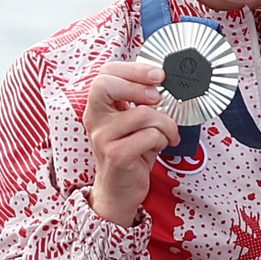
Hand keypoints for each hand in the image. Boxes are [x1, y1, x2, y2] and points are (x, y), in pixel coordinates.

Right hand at [84, 57, 175, 225]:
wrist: (120, 191)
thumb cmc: (131, 153)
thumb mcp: (133, 123)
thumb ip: (140, 102)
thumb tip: (162, 80)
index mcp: (99, 107)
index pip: (105, 73)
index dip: (133, 68)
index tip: (157, 75)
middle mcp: (95, 120)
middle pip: (105, 85)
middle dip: (139, 86)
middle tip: (158, 98)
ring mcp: (103, 138)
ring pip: (142, 114)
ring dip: (165, 123)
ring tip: (165, 134)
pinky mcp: (116, 155)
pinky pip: (149, 136)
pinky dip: (163, 139)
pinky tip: (159, 147)